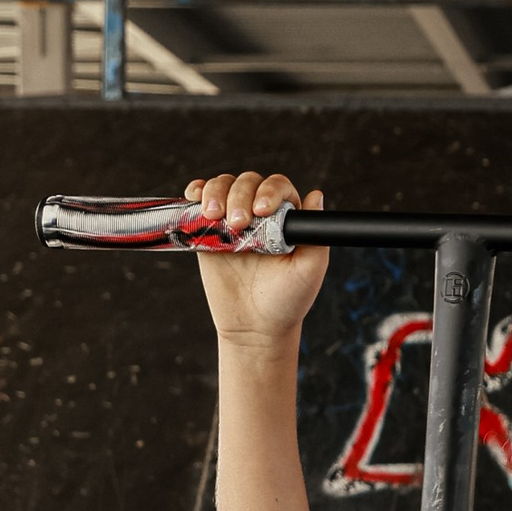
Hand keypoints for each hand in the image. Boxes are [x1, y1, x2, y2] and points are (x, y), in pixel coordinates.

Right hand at [188, 170, 327, 347]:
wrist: (255, 327)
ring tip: (214, 216)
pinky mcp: (208, 234)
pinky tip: (195, 198)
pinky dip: (195, 193)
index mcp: (286, 218)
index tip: (262, 211)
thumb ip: (315, 235)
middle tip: (238, 224)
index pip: (277, 187)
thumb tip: (316, 195)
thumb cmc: (287, 300)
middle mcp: (259, 214)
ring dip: (215, 192)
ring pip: (222, 186)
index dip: (268, 191)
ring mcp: (232, 221)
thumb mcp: (309, 270)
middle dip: (239, 196)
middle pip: (247, 182)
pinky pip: (199, 203)